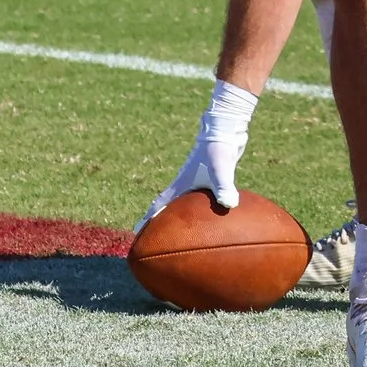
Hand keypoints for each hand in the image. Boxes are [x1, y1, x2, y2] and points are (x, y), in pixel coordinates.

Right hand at [136, 112, 249, 227]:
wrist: (226, 129)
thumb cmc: (219, 147)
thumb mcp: (221, 168)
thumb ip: (223, 186)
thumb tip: (229, 204)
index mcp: (182, 184)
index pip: (160, 205)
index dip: (148, 220)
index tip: (137, 233)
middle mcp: (186, 183)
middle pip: (168, 207)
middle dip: (160, 222)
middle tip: (153, 237)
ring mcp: (197, 180)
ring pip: (184, 204)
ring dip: (179, 216)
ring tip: (180, 231)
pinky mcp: (209, 178)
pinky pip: (200, 200)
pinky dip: (200, 210)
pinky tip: (210, 217)